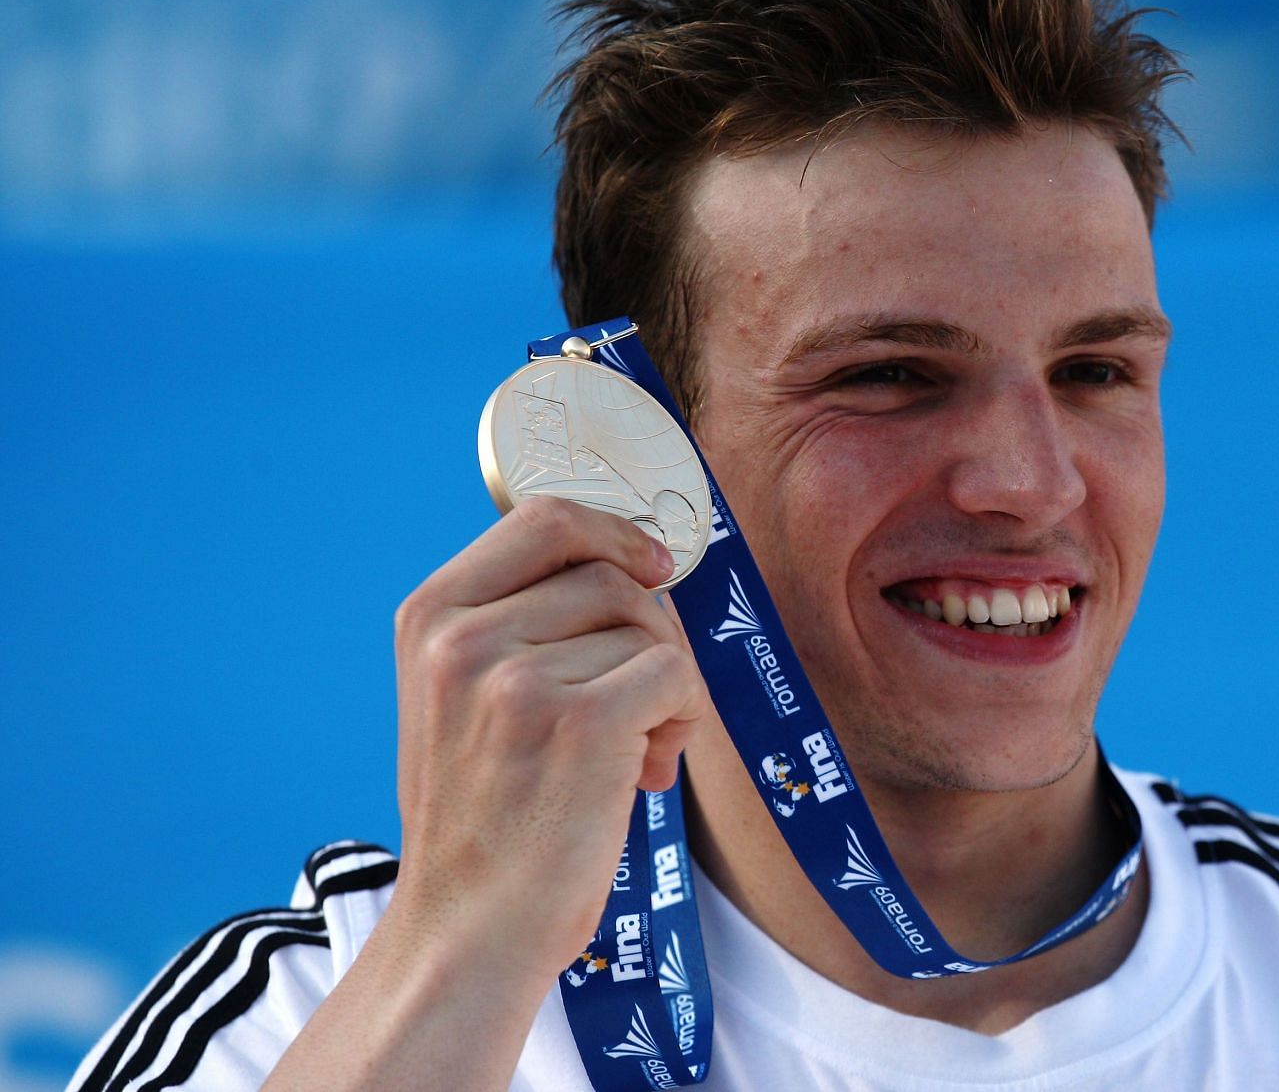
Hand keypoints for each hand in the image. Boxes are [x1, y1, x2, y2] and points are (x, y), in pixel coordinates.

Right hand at [386, 495, 709, 979]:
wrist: (471, 928)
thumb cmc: (487, 815)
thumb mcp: (460, 696)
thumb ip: (518, 620)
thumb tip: (634, 560)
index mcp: (430, 615)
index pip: (544, 516)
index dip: (614, 532)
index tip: (650, 567)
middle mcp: (464, 637)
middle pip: (611, 576)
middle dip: (649, 635)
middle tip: (638, 709)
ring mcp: (518, 678)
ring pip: (650, 630)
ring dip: (665, 690)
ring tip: (629, 754)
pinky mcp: (582, 722)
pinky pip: (675, 676)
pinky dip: (683, 720)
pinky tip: (645, 772)